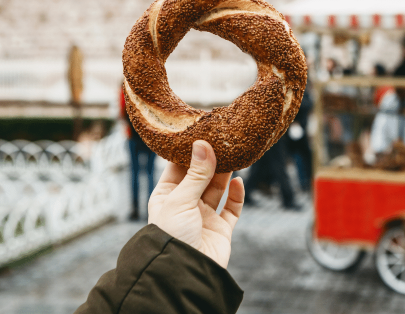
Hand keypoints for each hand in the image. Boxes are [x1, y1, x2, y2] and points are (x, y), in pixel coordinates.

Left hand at [148, 140, 244, 268]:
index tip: (201, 132)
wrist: (185, 273)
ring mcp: (204, 216)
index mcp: (166, 197)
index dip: (189, 152)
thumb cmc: (172, 236)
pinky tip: (239, 181)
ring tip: (233, 155)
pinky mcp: (221, 229)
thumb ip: (196, 173)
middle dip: (210, 160)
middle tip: (222, 140)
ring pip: (217, 189)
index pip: (177, 168)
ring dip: (224, 173)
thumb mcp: (180, 199)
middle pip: (200, 176)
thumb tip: (203, 144)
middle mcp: (185, 205)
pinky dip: (237, 195)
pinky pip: (232, 208)